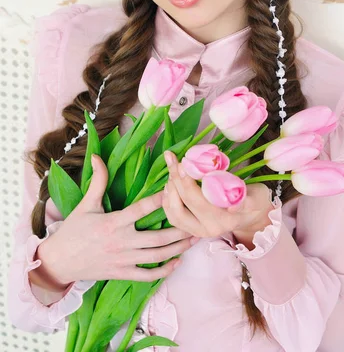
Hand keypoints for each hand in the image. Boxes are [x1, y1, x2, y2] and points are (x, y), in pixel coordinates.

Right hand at [35, 155, 196, 286]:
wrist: (59, 262)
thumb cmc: (73, 230)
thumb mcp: (86, 204)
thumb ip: (97, 180)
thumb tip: (98, 156)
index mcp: (114, 222)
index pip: (141, 209)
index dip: (160, 200)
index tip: (176, 190)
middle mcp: (121, 242)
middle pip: (157, 237)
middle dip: (180, 229)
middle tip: (197, 220)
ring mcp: (123, 260)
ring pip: (156, 256)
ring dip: (178, 248)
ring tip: (194, 238)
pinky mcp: (122, 273)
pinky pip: (146, 275)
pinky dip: (163, 271)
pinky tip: (177, 262)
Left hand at [162, 151, 273, 238]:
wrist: (252, 216)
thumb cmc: (255, 200)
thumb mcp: (256, 198)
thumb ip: (245, 201)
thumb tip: (233, 205)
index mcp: (223, 221)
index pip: (198, 201)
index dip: (187, 181)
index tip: (182, 162)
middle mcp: (207, 229)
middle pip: (183, 205)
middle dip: (175, 180)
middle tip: (172, 159)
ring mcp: (197, 231)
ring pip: (174, 212)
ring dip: (169, 189)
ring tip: (171, 168)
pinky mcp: (190, 229)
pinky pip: (173, 216)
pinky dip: (168, 199)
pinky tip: (170, 182)